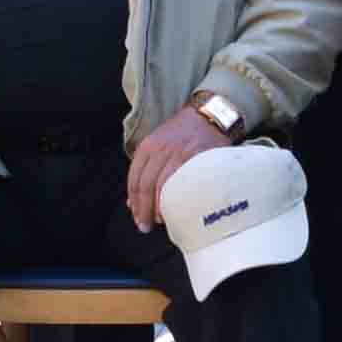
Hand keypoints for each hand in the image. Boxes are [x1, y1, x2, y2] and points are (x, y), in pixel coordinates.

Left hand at [125, 105, 229, 226]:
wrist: (209, 115)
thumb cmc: (183, 134)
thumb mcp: (159, 144)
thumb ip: (146, 170)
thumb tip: (133, 202)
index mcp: (147, 146)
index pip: (134, 179)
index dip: (134, 201)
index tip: (137, 217)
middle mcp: (160, 149)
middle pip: (145, 185)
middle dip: (143, 209)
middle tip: (145, 225)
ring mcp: (178, 153)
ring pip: (161, 186)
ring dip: (158, 207)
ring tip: (160, 221)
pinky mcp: (195, 157)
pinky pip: (182, 182)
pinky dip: (176, 198)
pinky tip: (175, 209)